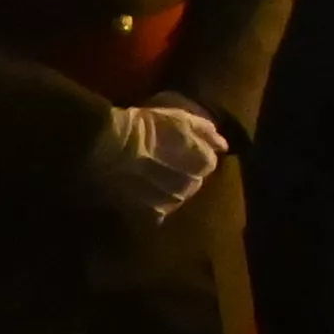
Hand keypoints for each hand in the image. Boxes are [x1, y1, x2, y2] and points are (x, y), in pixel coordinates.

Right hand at [83, 97, 226, 225]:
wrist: (109, 146)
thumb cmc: (146, 127)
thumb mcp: (180, 120)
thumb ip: (205, 133)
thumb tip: (223, 145)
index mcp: (203, 163)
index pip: (207, 163)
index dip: (190, 155)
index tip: (173, 149)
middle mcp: (192, 186)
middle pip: (192, 182)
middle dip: (180, 174)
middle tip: (158, 163)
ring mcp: (171, 203)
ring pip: (175, 198)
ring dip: (166, 190)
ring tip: (145, 177)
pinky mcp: (149, 214)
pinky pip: (156, 213)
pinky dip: (150, 205)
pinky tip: (137, 193)